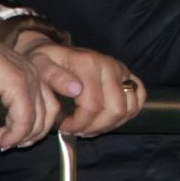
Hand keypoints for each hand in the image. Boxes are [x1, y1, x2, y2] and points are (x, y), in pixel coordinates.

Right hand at [0, 36, 65, 150]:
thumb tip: (0, 141)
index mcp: (31, 76)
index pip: (45, 113)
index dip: (25, 135)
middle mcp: (35, 75)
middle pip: (45, 119)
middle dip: (21, 139)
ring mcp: (29, 77)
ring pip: (36, 123)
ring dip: (12, 140)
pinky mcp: (18, 83)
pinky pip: (23, 121)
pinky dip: (8, 136)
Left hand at [23, 38, 144, 136]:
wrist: (52, 50)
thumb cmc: (45, 61)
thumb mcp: (40, 66)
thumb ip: (55, 77)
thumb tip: (76, 90)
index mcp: (88, 64)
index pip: (93, 105)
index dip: (79, 123)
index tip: (64, 127)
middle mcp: (109, 65)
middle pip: (115, 109)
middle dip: (96, 127)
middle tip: (78, 130)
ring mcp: (121, 70)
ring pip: (128, 108)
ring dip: (110, 124)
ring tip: (90, 126)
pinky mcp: (127, 75)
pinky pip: (139, 97)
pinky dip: (128, 113)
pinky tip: (107, 118)